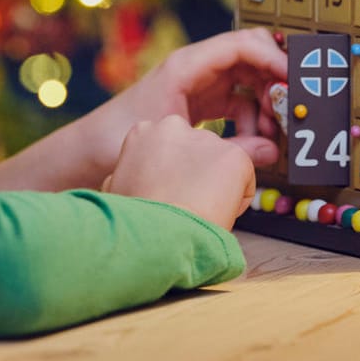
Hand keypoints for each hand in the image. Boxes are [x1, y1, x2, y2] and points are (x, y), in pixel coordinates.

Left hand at [84, 28, 286, 173]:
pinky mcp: (198, 106)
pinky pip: (236, 105)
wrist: (88, 153)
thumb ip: (231, 147)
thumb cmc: (119, 136)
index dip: (273, 58)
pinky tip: (253, 143)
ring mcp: (198, 86)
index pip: (241, 44)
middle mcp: (195, 70)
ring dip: (264, 106)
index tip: (295, 80)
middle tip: (288, 110)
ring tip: (271, 136)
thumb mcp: (181, 139)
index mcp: (187, 65)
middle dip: (274, 82)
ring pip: (246, 84)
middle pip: (250, 59)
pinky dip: (250, 121)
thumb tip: (271, 151)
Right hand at [103, 114, 256, 228]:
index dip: (170, 174)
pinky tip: (213, 211)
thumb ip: (126, 172)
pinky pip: (244, 180)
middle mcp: (174, 126)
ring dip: (215, 187)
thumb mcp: (114, 186)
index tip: (165, 191)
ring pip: (222, 165)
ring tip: (197, 209)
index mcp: (144, 131)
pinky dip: (236, 199)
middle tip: (183, 201)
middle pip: (197, 151)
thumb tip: (119, 177)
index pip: (170, 148)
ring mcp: (206, 139)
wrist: (157, 234)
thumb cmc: (133, 216)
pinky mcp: (234, 156)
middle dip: (195, 174)